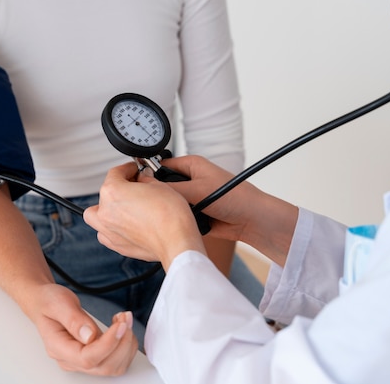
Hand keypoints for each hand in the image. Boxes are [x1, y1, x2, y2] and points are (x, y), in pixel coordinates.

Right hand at [29, 283, 137, 375]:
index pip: (88, 358)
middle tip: (125, 318)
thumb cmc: (48, 302)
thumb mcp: (57, 304)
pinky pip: (116, 359)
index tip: (120, 325)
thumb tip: (89, 336)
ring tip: (124, 320)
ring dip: (126, 344)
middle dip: (122, 343)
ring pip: (114, 366)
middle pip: (104, 366)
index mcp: (59, 349)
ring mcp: (83, 360)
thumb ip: (73, 320)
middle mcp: (71, 360)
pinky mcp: (94, 355)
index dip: (108, 344)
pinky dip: (126, 344)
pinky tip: (121, 327)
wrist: (45, 303)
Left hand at [84, 162, 205, 269]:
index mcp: (113, 192)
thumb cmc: (170, 216)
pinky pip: (104, 233)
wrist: (176, 241)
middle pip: (106, 193)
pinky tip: (124, 224)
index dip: (128, 168)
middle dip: (120, 188)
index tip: (135, 170)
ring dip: (107, 208)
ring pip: (96, 215)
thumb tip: (143, 178)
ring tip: (123, 207)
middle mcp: (106, 211)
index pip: (115, 173)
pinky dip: (111, 228)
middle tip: (136, 187)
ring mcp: (109, 230)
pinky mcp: (117, 245)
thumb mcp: (160, 186)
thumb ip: (146, 179)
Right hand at [157, 155, 298, 264]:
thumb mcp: (198, 189)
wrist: (251, 220)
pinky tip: (176, 225)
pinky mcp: (195, 214)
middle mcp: (190, 180)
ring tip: (167, 217)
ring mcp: (192, 198)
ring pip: (169, 205)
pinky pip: (178, 217)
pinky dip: (178, 222)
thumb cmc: (234, 197)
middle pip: (162, 187)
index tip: (138, 187)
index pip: (160, 166)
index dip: (149, 176)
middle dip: (159, 197)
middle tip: (152, 205)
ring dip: (170, 211)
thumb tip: (148, 190)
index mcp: (190, 165)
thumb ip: (171, 189)